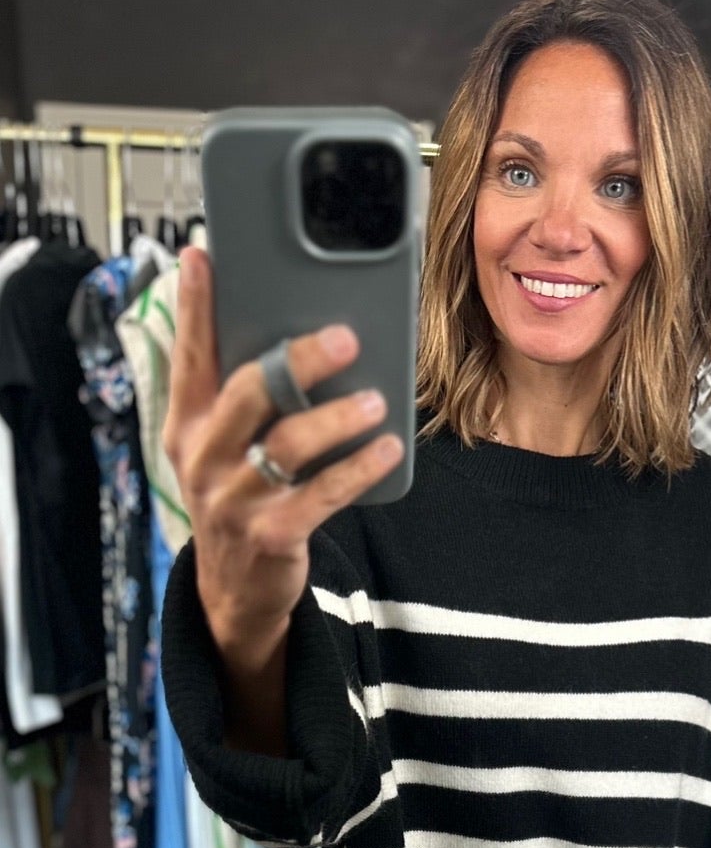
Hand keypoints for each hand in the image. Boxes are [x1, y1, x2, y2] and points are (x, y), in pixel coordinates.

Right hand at [163, 245, 404, 660]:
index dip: (195, 305)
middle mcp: (202, 456)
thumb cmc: (241, 499)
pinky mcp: (272, 534)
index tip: (204, 256)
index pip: (189, 355)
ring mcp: (234, 498)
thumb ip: (240, 403)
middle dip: (298, 359)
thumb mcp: (222, 450)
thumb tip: (293, 342)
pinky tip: (388, 449)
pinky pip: (324, 493)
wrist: (235, 591)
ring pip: (288, 442)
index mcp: (186, 425)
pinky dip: (359, 468)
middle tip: (345, 337)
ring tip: (377, 400)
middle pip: (249, 390)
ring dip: (339, 416)